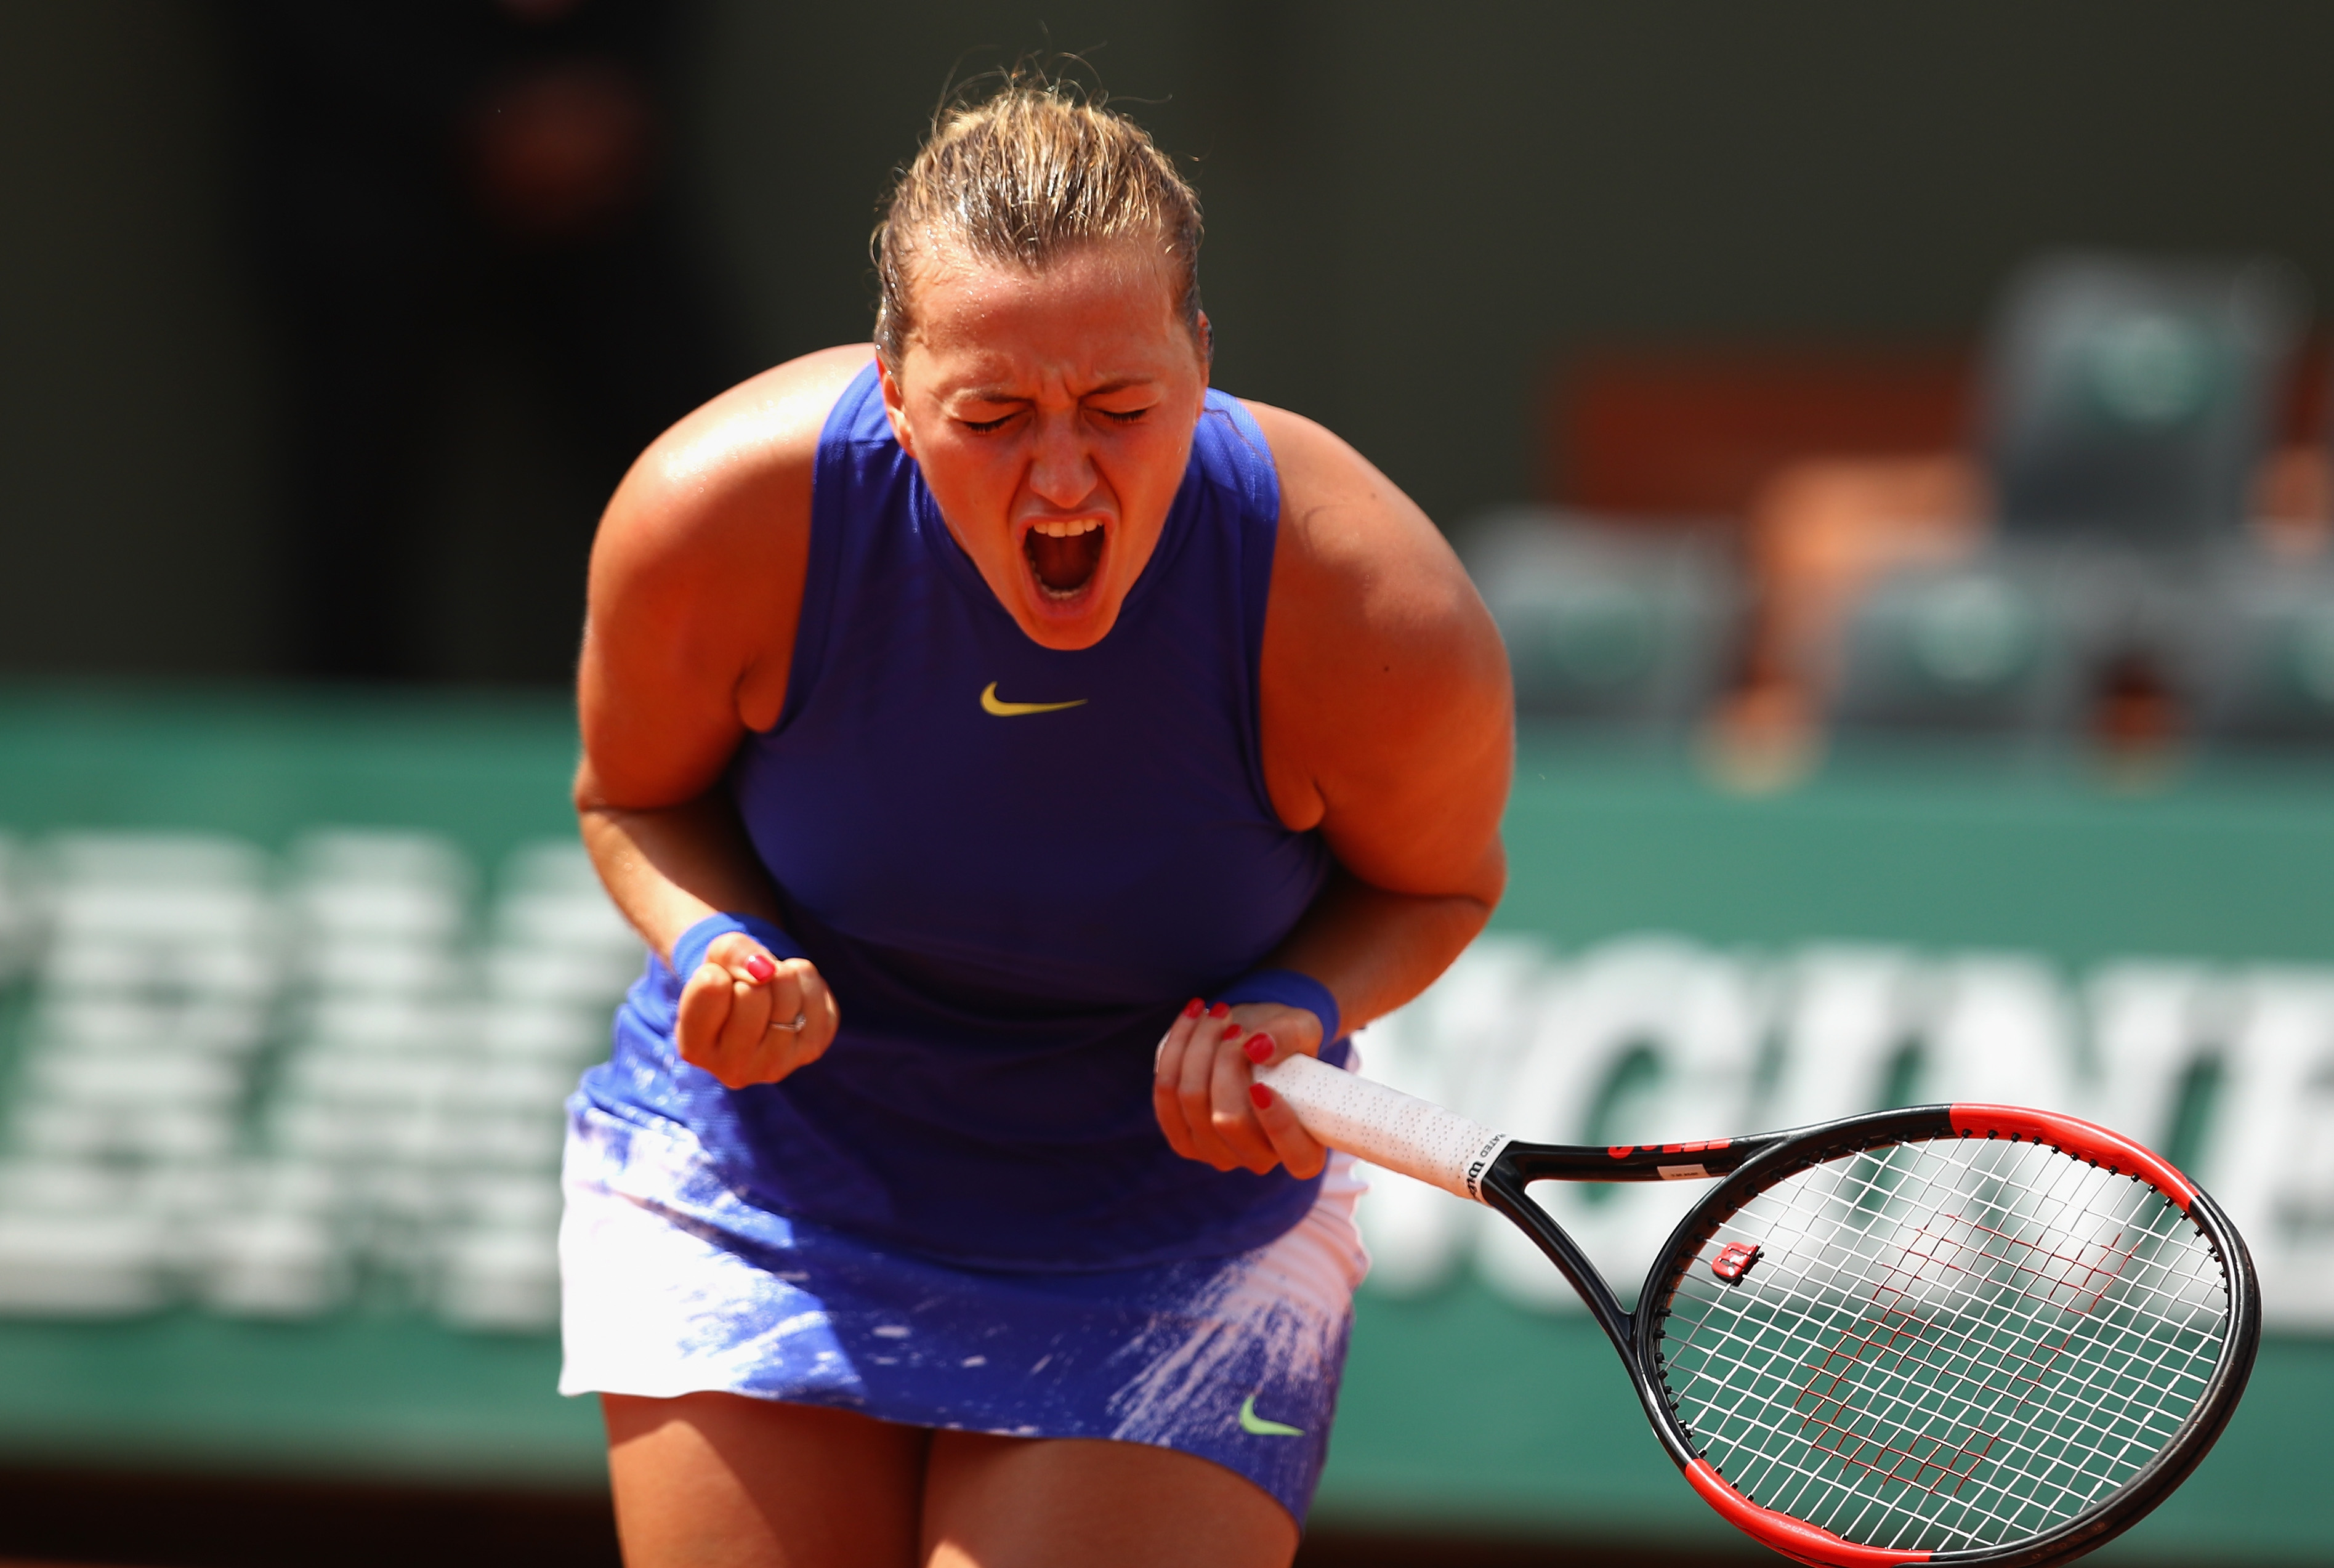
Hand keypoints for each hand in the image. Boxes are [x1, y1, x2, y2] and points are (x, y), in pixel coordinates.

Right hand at [675, 931, 839, 1088]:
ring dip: (781, 974)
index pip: (713, 986)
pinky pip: (817, 993)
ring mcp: (775, 1065)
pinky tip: (792, 998)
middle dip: (754, 976)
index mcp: (695, 1049)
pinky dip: (806, 980)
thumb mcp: (716, 959)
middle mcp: (733, 1068)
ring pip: (787, 992)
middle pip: (753, 993)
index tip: (720, 985)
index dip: (719, 971)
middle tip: (749, 990)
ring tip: (770, 991)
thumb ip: (731, 953)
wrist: (757, 1006)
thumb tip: (767, 971)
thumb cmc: (728, 981)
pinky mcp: (810, 1050)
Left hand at [1152, 998, 1328, 1178]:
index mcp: (1303, 1146)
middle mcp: (1258, 1159)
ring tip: (1218, 1013)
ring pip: (1192, 1100)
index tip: (1263, 1085)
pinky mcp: (1182, 1138)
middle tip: (1237, 1025)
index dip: (1280, 1126)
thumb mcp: (1301, 1028)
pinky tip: (1193, 1017)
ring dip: (1199, 1046)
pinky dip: (1176, 1049)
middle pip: (1229, 1120)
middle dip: (1226, 1061)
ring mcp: (1216, 1153)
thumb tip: (1257, 1049)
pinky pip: (1166, 1093)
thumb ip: (1288, 1036)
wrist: (1250, 1038)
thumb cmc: (1286, 1040)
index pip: (1299, 1158)